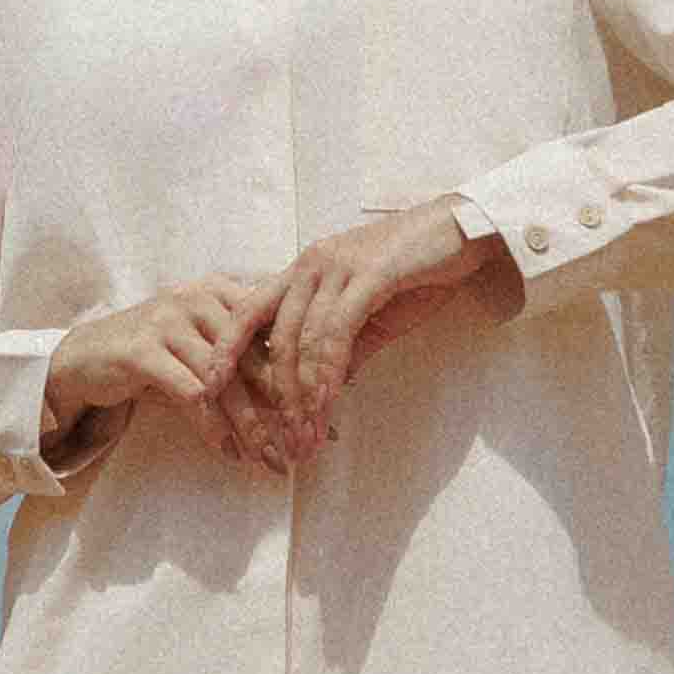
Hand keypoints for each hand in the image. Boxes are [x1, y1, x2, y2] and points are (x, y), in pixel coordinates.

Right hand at [44, 274, 292, 472]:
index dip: (304, 377)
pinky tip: (227, 452)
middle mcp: (199, 297)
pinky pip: (190, 393)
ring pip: (226, 381)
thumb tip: (308, 403)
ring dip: (251, 426)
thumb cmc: (158, 357)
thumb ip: (249, 367)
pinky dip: (212, 427)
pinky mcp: (143, 350)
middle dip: (284, 408)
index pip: (276, 332)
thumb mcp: (206, 352)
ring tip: (268, 458)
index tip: (326, 420)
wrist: (87, 357)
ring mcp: (169, 320)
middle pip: (255, 358)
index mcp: (224, 290)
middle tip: (304, 447)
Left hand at [246, 201, 525, 459]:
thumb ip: (346, 346)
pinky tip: (326, 403)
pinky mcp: (367, 274)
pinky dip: (327, 370)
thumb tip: (326, 388)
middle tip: (278, 440)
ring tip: (305, 436)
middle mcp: (311, 264)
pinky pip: (336, 330)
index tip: (207, 389)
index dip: (225, 350)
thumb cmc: (421, 271)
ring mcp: (336, 266)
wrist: (466, 232)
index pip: (249, 311)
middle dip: (273, 394)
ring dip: (302, 394)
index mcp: (304, 270)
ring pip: (302, 338)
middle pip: (272, 335)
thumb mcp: (373, 315)